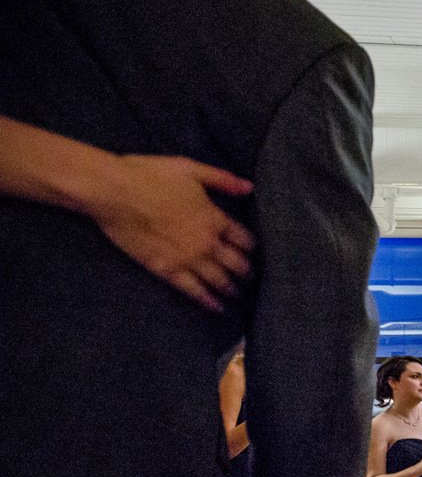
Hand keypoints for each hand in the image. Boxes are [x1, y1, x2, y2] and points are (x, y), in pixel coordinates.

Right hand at [87, 155, 254, 313]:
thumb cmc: (149, 175)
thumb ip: (222, 179)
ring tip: (237, 295)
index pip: (244, 239)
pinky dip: (208, 301)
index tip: (252, 253)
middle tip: (250, 278)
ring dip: (231, 289)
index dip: (250, 248)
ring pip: (219, 280)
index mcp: (214, 218)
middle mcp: (207, 242)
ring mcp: (188, 259)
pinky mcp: (166, 270)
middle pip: (237, 263)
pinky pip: (194, 291)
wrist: (114, 191)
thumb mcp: (190, 168)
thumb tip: (249, 187)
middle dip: (246, 272)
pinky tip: (217, 308)